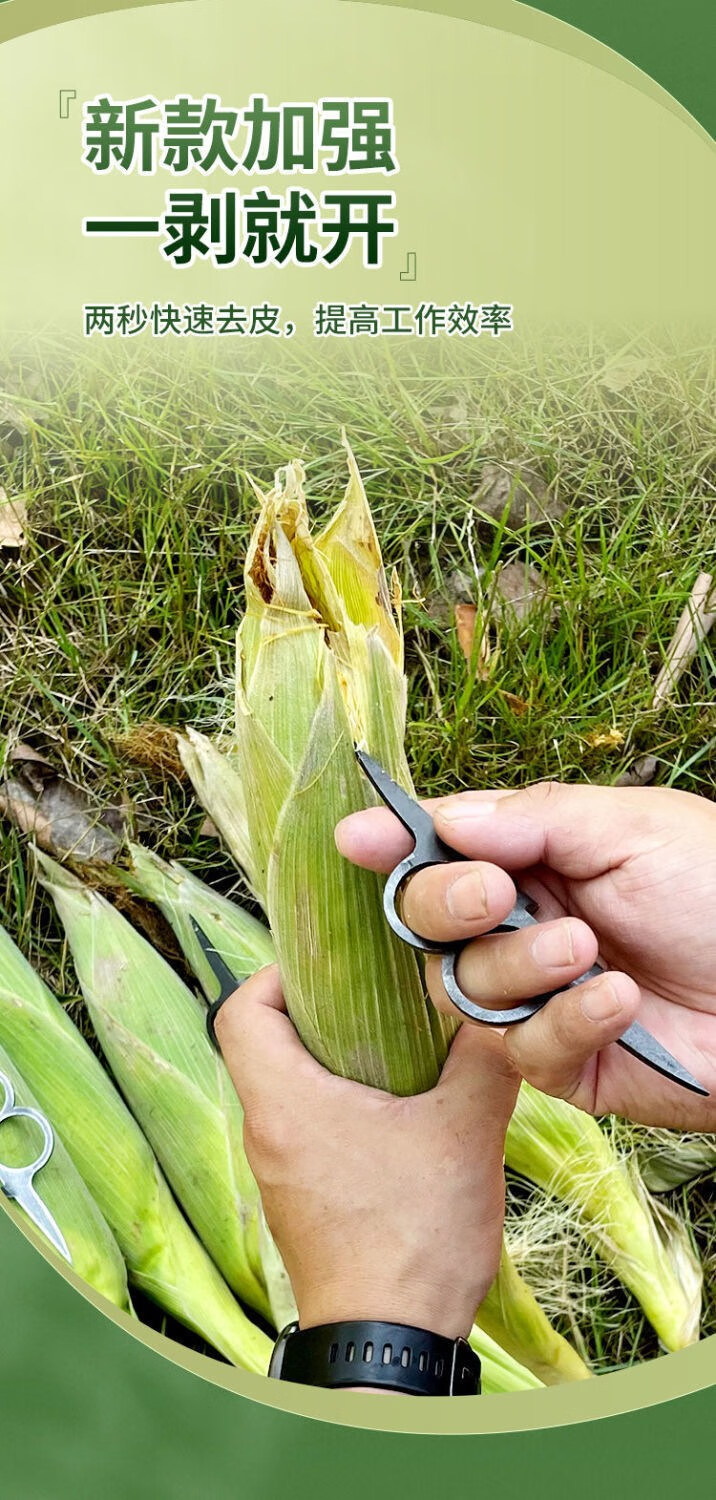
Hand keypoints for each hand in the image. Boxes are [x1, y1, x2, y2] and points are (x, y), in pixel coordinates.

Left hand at [215, 966, 517, 1337]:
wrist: (390, 1345)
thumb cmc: (413, 1240)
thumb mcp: (464, 1134)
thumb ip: (482, 1060)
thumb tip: (501, 1008)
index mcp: (285, 1103)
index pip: (240, 1010)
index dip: (278, 974)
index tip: (333, 965)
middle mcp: (268, 1133)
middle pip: (267, 1044)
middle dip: (321, 1012)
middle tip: (381, 996)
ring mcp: (281, 1173)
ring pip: (291, 1089)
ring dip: (338, 1062)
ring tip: (403, 1047)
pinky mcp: (303, 1201)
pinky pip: (309, 1131)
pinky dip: (344, 1107)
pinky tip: (404, 1111)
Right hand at [336, 782, 715, 1128]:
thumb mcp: (633, 828)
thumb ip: (533, 820)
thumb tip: (444, 819)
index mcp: (540, 859)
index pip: (445, 849)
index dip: (395, 844)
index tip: (354, 839)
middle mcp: (527, 927)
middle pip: (430, 923)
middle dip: (444, 906)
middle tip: (491, 896)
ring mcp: (540, 999)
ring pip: (464, 990)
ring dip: (517, 966)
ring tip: (585, 949)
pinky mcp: (565, 1066)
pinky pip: (524, 1050)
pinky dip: (565, 1022)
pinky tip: (617, 999)